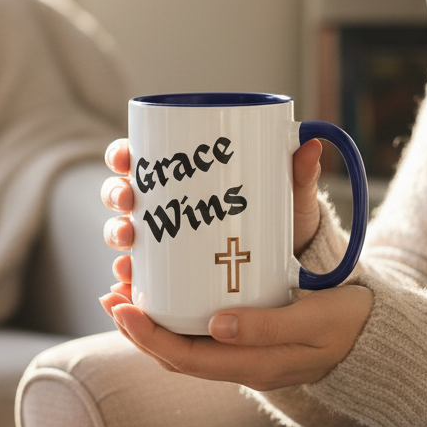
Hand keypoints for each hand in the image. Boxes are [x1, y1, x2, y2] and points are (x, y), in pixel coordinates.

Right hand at [99, 136, 323, 303]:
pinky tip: (125, 283)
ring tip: (128, 245)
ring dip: (115, 236)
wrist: (293, 269)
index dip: (122, 154)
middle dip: (116, 195)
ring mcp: (166, 242)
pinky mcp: (170, 276)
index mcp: (186, 178)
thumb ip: (298, 174)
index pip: (141, 157)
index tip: (124, 157)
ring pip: (125, 232)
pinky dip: (128, 278)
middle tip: (129, 203)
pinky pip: (139, 275)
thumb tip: (311, 144)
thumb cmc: (284, 222)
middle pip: (125, 194)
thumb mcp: (290, 199)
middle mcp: (167, 206)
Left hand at [103, 285, 372, 390]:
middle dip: (139, 330)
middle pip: (177, 357)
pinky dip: (175, 321)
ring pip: (185, 349)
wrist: (374, 339)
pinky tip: (162, 298)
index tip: (123, 306)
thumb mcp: (314, 321)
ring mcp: (244, 358)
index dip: (149, 336)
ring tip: (125, 294)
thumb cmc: (346, 324)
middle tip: (112, 295)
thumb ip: (268, 326)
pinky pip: (201, 339)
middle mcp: (243, 367)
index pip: (188, 358)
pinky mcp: (247, 344)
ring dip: (152, 326)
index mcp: (256, 366)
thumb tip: (216, 325)